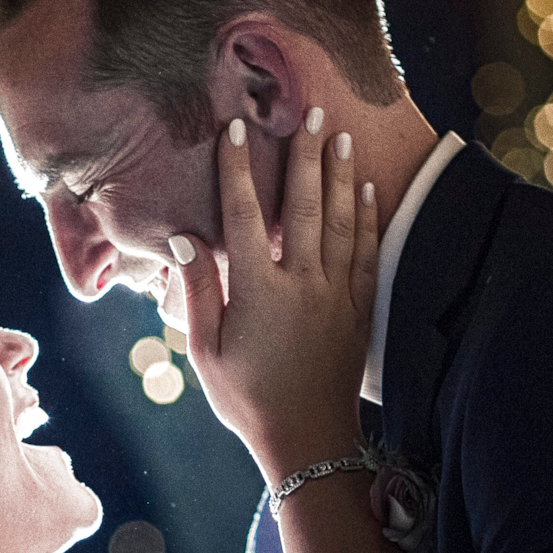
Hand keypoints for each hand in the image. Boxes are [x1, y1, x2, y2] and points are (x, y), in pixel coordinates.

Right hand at [170, 109, 379, 487]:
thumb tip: (184, 239)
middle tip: (312, 111)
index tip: (236, 129)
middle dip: (306, 154)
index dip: (238, 168)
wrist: (308, 441)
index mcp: (258, 291)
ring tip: (341, 135)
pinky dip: (367, 216)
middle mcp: (302, 283)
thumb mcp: (205, 353)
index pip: (244, 215)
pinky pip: (366, 252)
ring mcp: (336, 294)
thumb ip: (197, 292)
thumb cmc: (246, 401)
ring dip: (340, 174)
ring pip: (341, 220)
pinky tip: (367, 189)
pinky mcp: (359, 309)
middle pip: (304, 204)